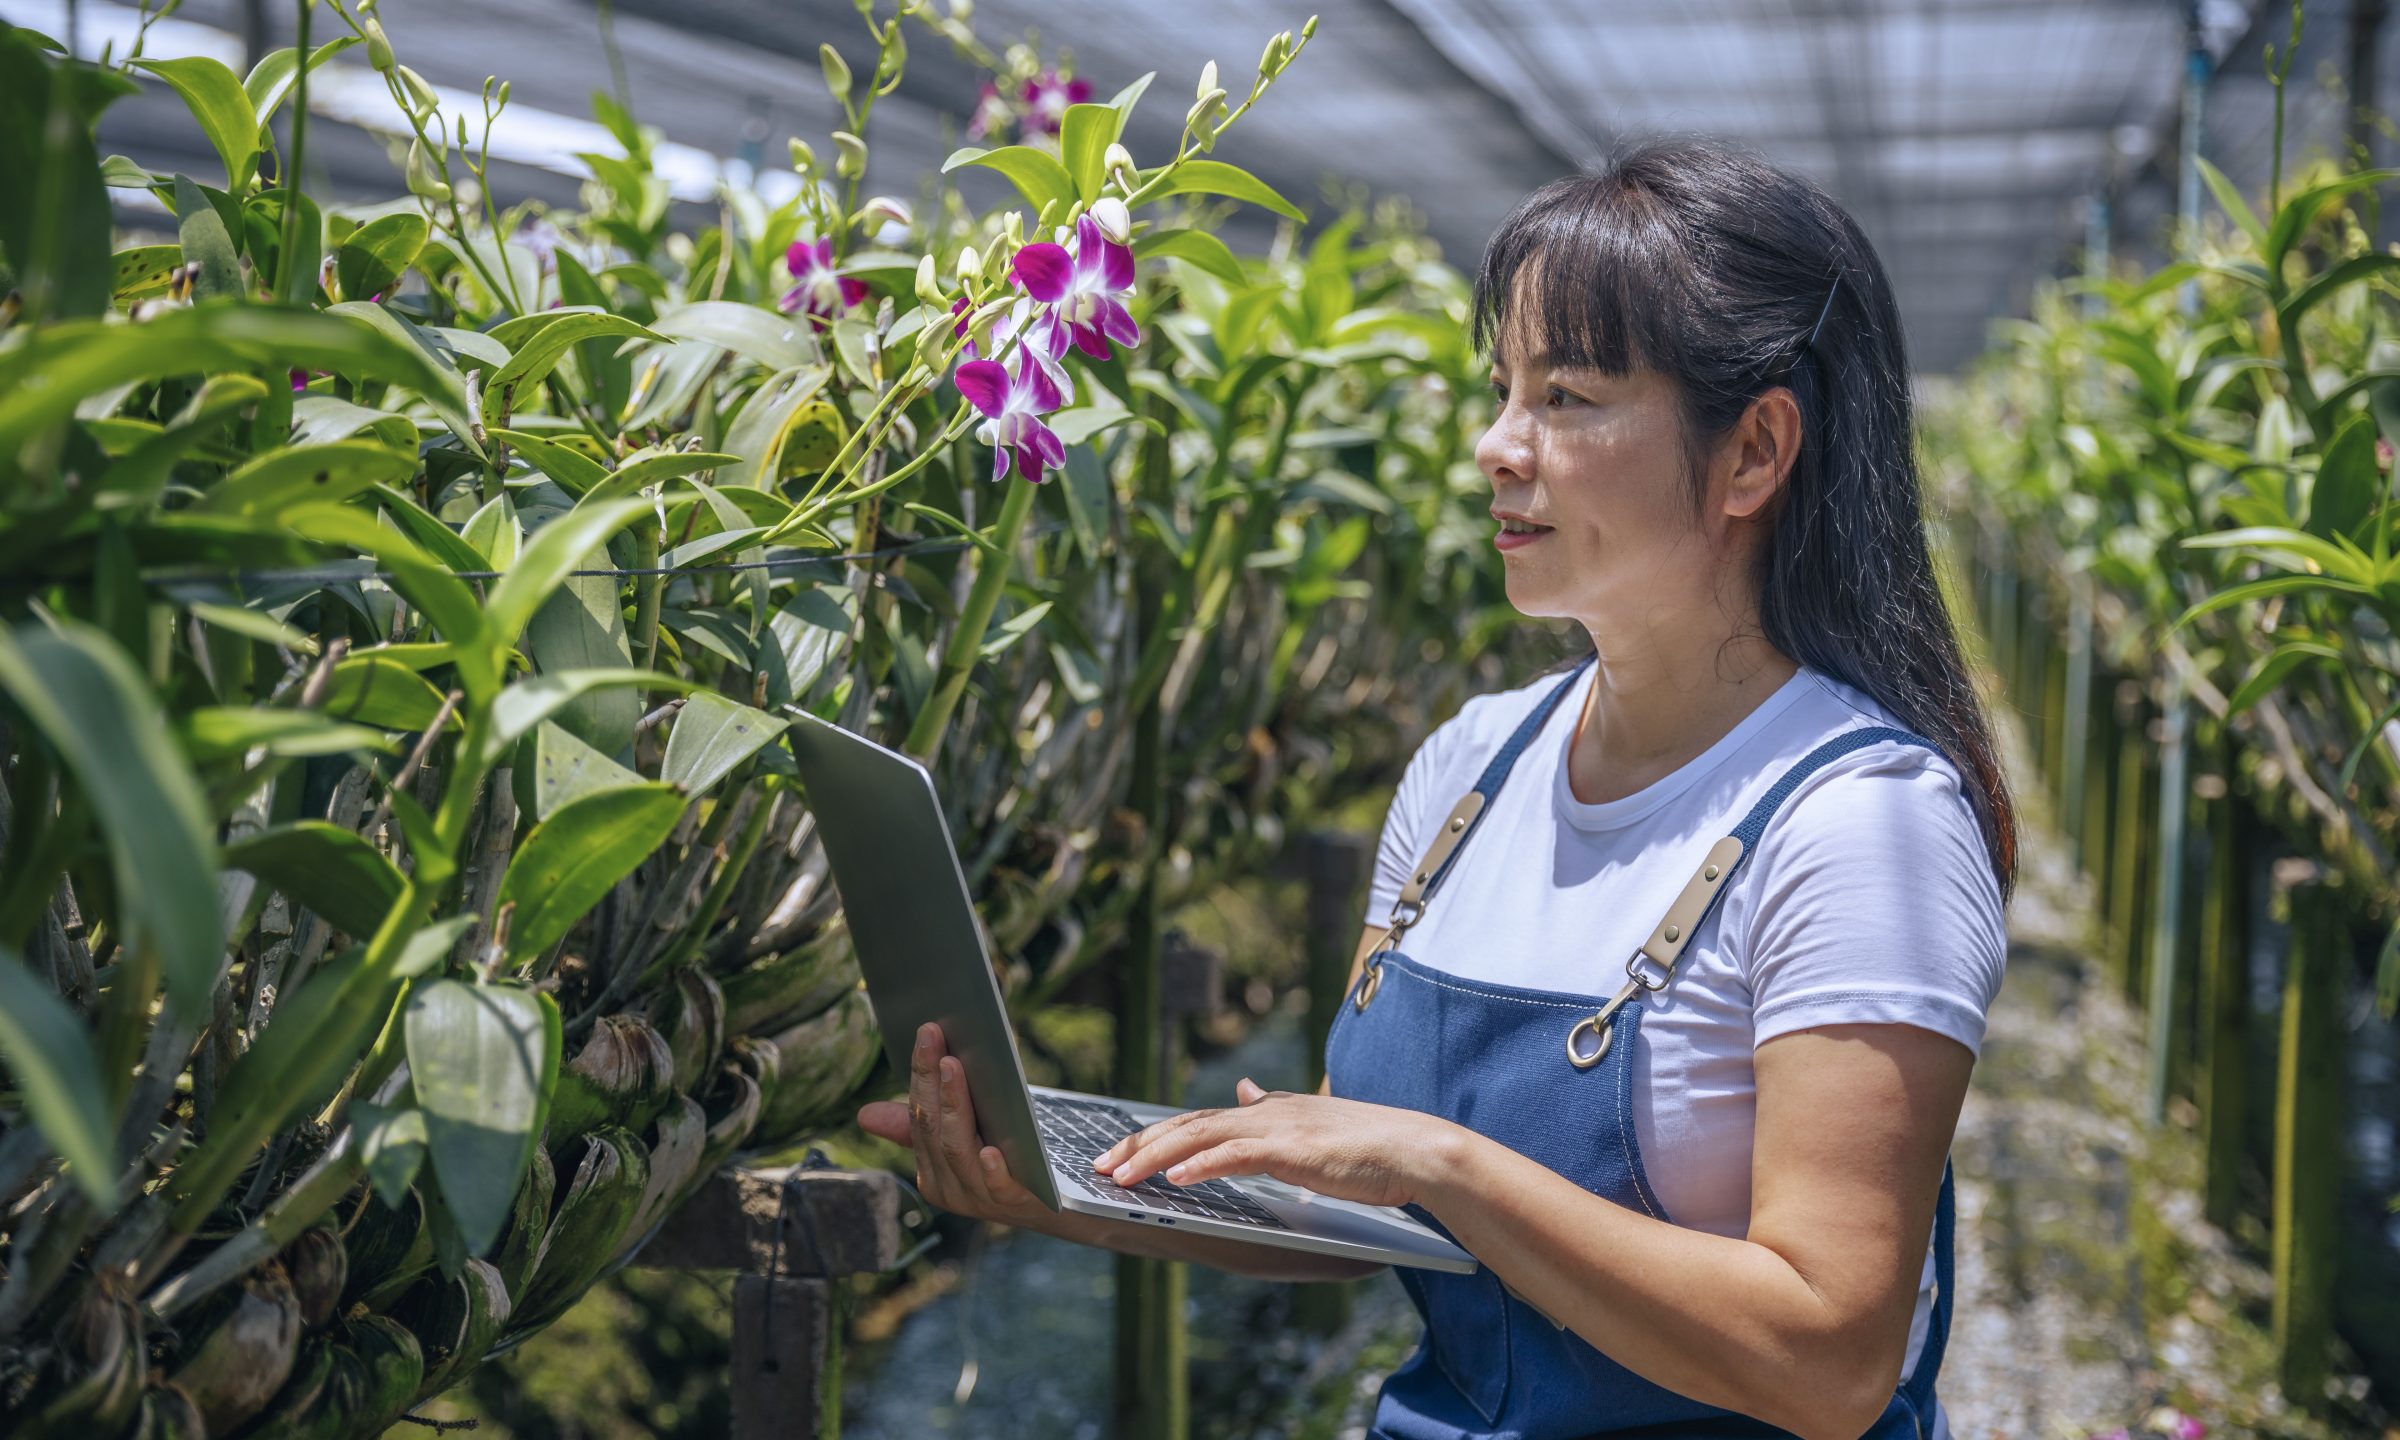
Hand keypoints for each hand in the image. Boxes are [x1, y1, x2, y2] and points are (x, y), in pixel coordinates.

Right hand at [857, 1022, 1054, 1229]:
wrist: (1059, 1206)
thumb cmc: (1009, 1162)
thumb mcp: (966, 1136)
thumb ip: (924, 1124)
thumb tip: (863, 1115)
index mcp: (931, 1169)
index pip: (918, 1116)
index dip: (920, 1073)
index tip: (926, 1031)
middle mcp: (949, 1186)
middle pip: (932, 1128)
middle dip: (929, 1079)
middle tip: (934, 1036)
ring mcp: (979, 1198)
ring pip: (957, 1149)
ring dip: (953, 1106)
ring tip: (954, 1068)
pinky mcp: (1014, 1205)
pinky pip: (997, 1186)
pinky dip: (992, 1168)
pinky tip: (991, 1148)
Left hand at [1091, 1078, 1463, 1209]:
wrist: (1414, 1149)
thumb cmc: (1368, 1148)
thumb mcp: (1309, 1125)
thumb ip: (1271, 1111)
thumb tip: (1241, 1088)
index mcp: (1267, 1110)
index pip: (1198, 1120)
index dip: (1154, 1136)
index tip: (1119, 1155)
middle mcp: (1265, 1112)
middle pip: (1186, 1123)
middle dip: (1138, 1145)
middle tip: (1100, 1167)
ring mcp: (1278, 1128)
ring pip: (1200, 1136)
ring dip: (1155, 1157)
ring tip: (1120, 1177)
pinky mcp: (1293, 1150)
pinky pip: (1235, 1155)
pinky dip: (1200, 1165)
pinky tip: (1173, 1180)